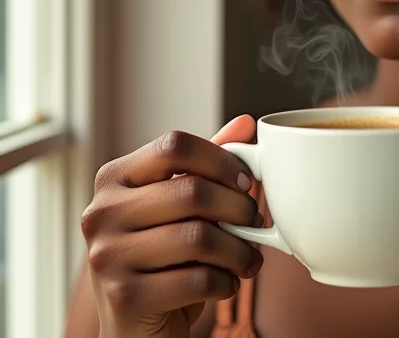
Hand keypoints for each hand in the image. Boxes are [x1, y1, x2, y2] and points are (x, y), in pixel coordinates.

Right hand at [82, 115, 261, 337]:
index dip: (220, 159)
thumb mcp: (182, 202)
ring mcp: (107, 257)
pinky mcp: (124, 298)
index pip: (174, 145)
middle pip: (192, 190)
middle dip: (239, 208)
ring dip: (240, 250)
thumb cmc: (165, 254)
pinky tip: (226, 283)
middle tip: (256, 221)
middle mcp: (101, 213)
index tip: (246, 181)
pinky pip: (197, 280)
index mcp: (114, 177)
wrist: (136, 327)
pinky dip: (225, 282)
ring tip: (249, 258)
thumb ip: (208, 161)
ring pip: (199, 237)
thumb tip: (245, 123)